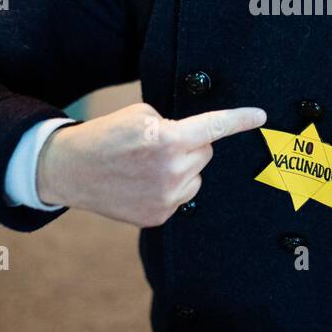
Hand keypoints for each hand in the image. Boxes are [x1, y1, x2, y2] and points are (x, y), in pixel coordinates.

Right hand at [36, 103, 265, 225]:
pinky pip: (183, 196)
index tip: (260, 116)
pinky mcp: (158, 216)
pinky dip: (171, 187)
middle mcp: (170, 171)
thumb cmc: (106, 135)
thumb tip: (198, 135)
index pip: (213, 127)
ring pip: (196, 175)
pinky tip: (144, 183)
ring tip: (148, 165)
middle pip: (205, 151)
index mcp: (167, 140)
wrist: (70, 169)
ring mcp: (165, 198)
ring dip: (182, 168)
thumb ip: (173, 123)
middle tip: (159, 143)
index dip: (240, 119)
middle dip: (190, 145)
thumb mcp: (139, 115)